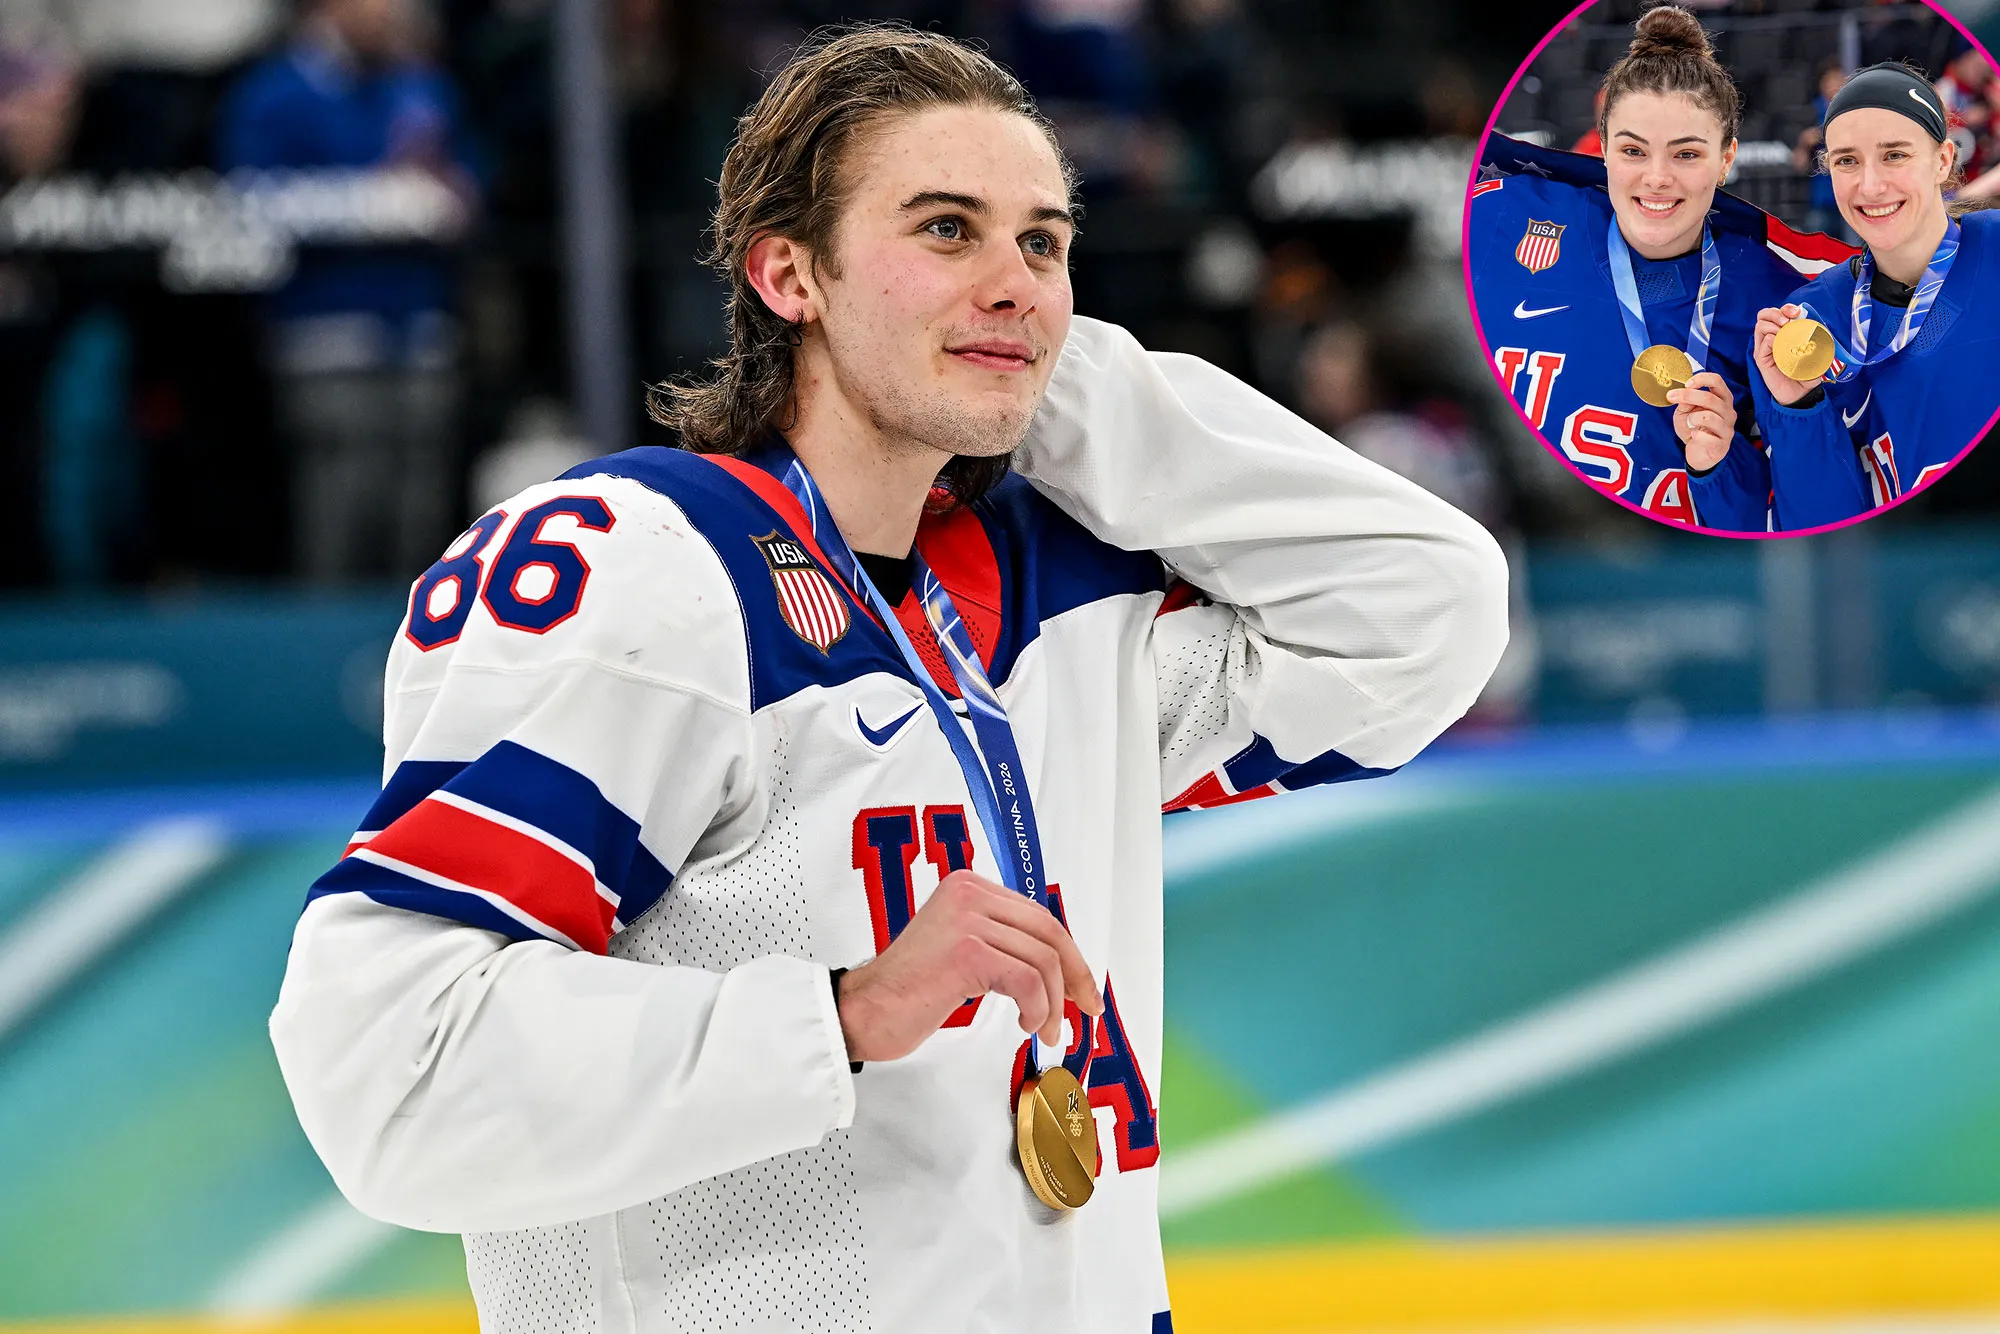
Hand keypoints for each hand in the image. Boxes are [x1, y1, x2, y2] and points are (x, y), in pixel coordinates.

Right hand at [836, 871, 1102, 1062]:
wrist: (864, 1011)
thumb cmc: (909, 990)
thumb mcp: (960, 948)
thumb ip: (1001, 941)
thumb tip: (1058, 965)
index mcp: (968, 886)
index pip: (1038, 915)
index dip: (1069, 954)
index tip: (1082, 986)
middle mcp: (968, 893)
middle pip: (1048, 931)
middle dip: (1074, 975)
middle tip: (1086, 1009)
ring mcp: (966, 920)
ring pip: (1041, 959)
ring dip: (1052, 1003)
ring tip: (1042, 1029)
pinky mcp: (966, 952)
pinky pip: (1027, 980)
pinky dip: (1037, 1008)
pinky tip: (1026, 1023)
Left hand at [1667, 372, 1736, 470]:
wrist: (1699, 454)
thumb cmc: (1695, 429)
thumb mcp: (1686, 412)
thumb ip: (1685, 402)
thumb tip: (1679, 393)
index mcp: (1722, 399)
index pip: (1717, 381)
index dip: (1701, 379)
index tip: (1686, 383)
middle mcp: (1728, 412)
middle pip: (1710, 397)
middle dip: (1688, 396)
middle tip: (1672, 397)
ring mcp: (1727, 429)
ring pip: (1708, 417)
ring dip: (1692, 418)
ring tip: (1689, 423)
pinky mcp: (1721, 445)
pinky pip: (1707, 437)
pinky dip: (1696, 435)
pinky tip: (1694, 435)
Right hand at [1753, 304, 1819, 406]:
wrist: (1801, 394)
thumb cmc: (1807, 373)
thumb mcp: (1817, 353)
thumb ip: (1816, 339)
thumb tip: (1818, 327)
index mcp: (1784, 334)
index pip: (1779, 313)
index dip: (1786, 308)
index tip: (1797, 313)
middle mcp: (1771, 338)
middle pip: (1764, 315)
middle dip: (1775, 312)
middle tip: (1787, 320)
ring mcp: (1765, 348)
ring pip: (1760, 326)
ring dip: (1772, 324)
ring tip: (1784, 332)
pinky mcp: (1761, 359)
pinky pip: (1763, 343)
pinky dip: (1771, 340)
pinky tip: (1780, 345)